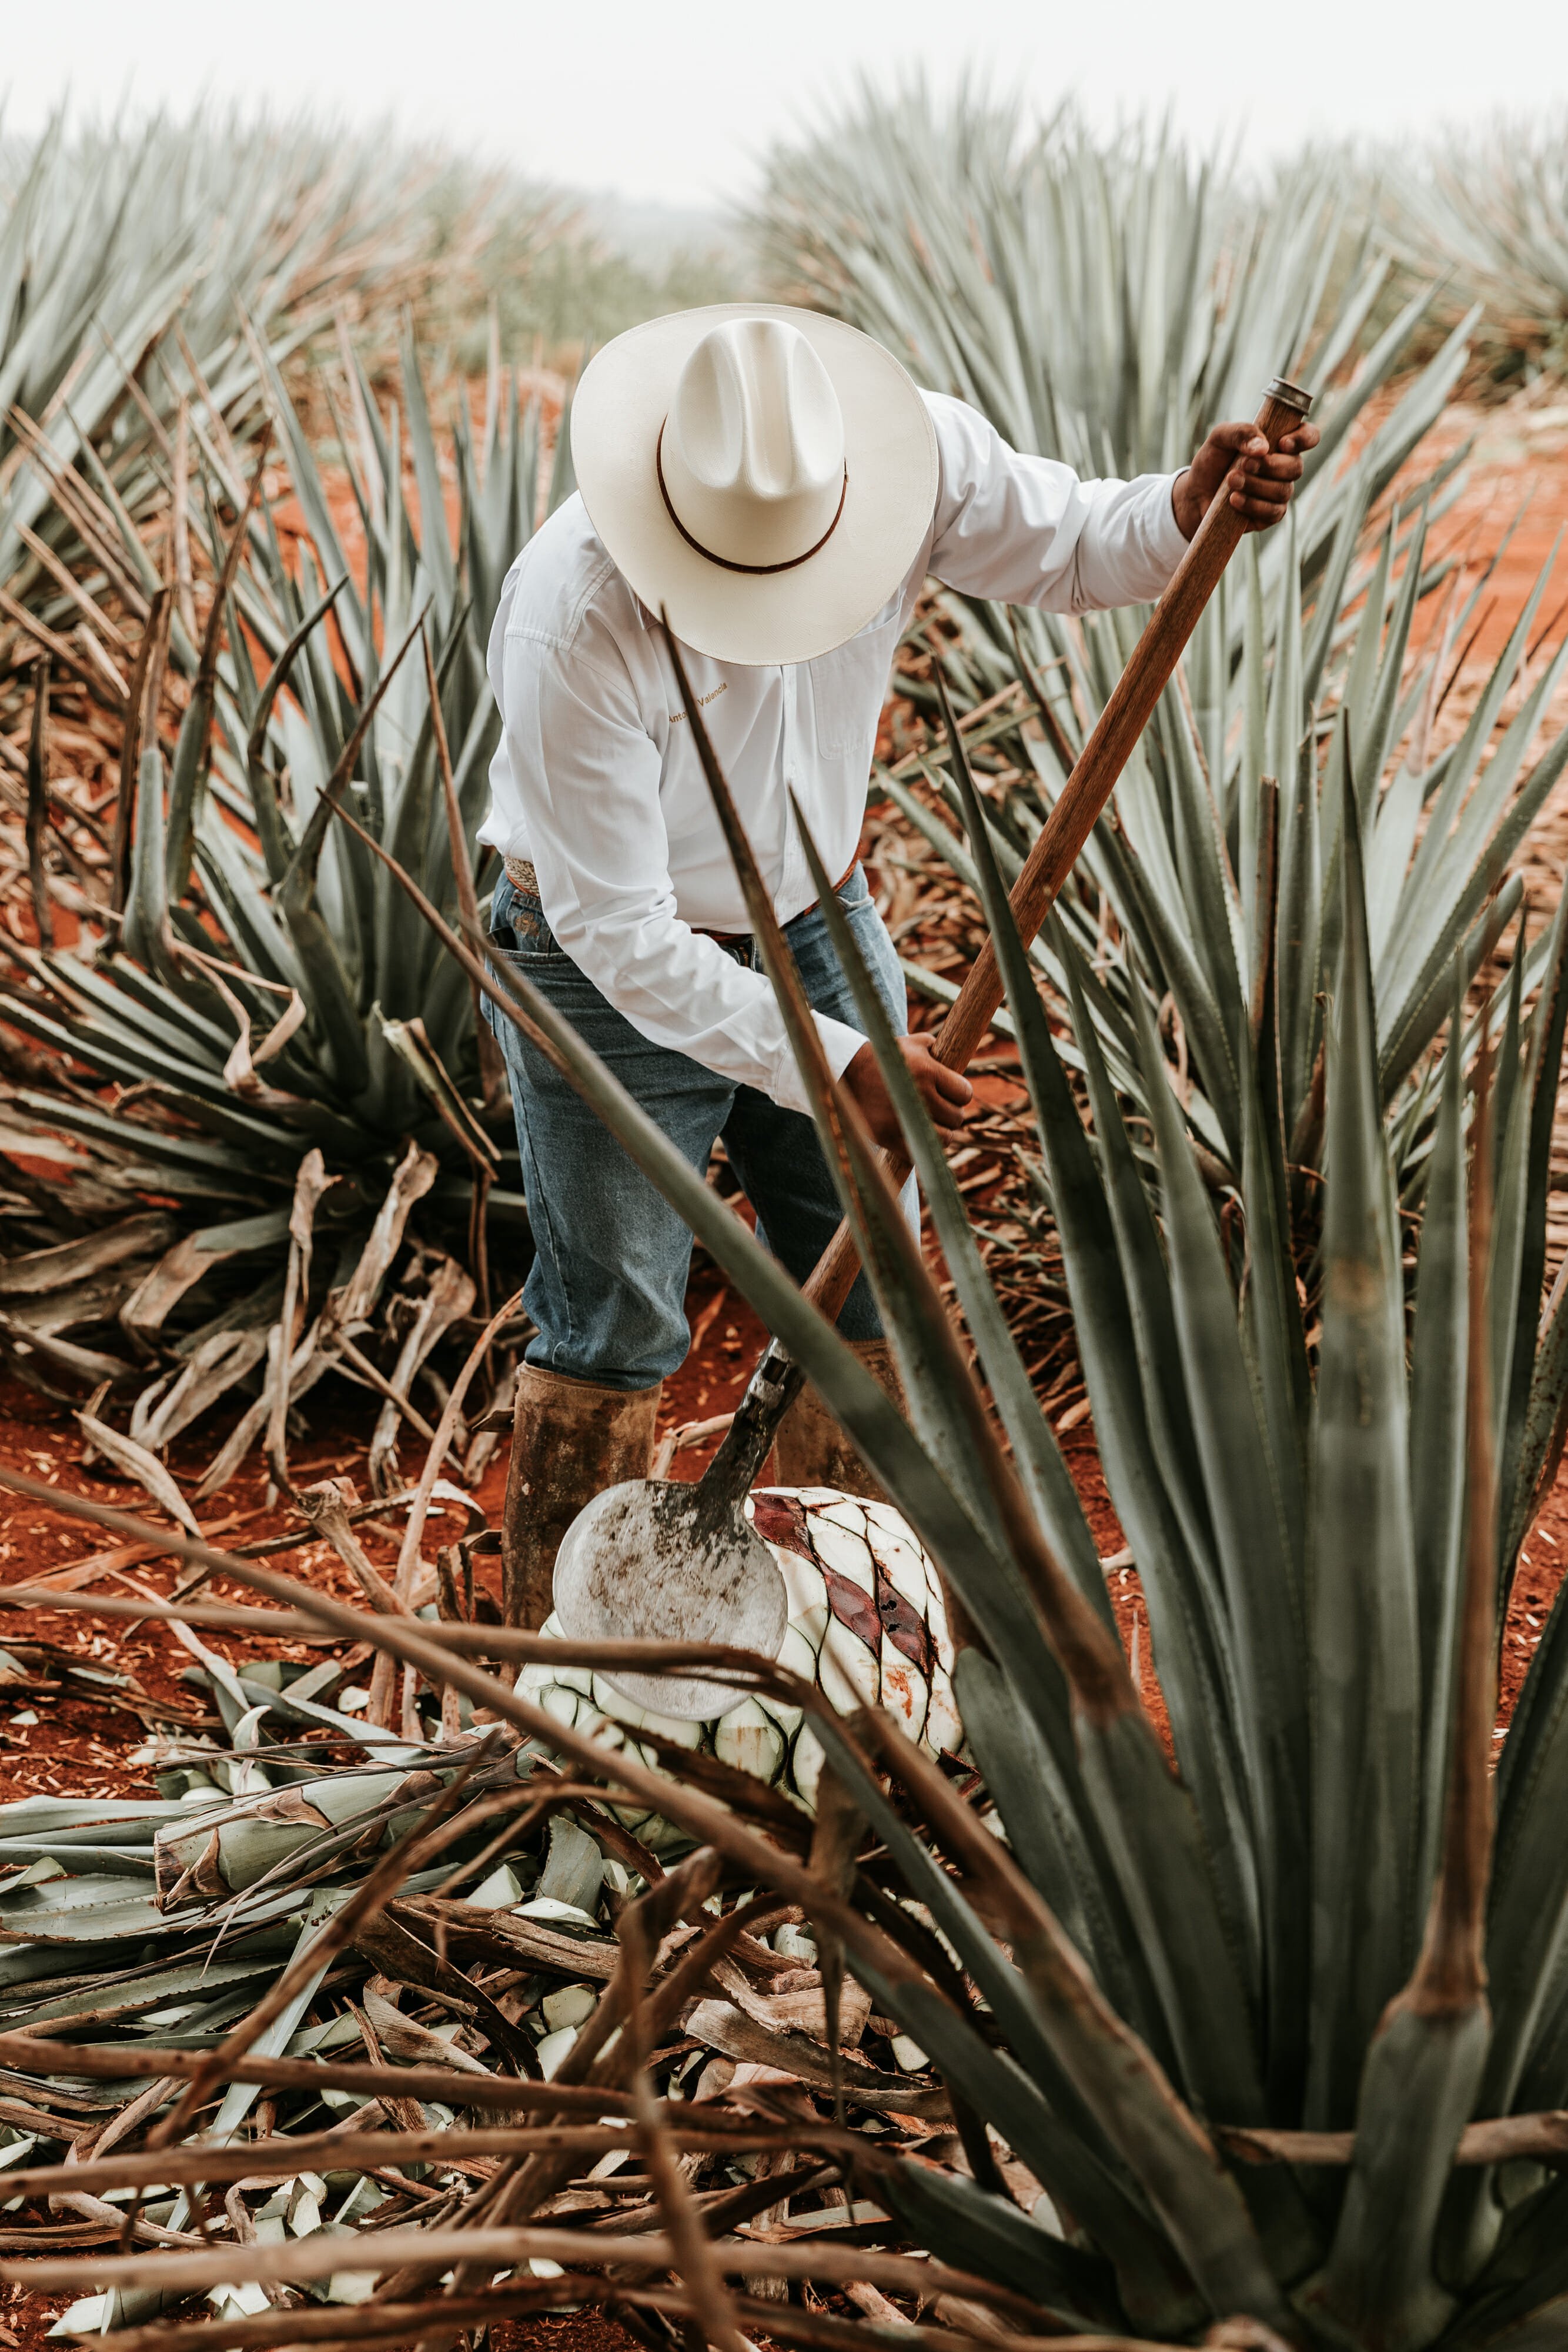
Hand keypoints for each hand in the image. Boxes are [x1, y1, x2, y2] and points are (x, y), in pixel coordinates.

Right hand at [842, 1035, 972, 1150]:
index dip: (959, 1093)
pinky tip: (916, 1136)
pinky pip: (920, 1153)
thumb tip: (957, 1061)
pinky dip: (921, 1147)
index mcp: (927, 1071)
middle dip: (950, 1113)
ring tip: (931, 1125)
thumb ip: (937, 1050)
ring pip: (944, 1139)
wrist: (844, 1072)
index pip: (965, 1093)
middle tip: (939, 1109)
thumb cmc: (882, 1057)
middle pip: (956, 1117)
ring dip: (941, 1133)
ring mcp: (903, 1119)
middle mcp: (918, 1096)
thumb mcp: (911, 1044)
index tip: (951, 1093)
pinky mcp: (888, 1137)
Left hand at [1171, 417, 1320, 539]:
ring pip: (1283, 490)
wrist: (1195, 494)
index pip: (1309, 436)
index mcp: (1280, 442)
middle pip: (1296, 467)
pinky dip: (1252, 505)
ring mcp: (1279, 492)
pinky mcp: (1269, 515)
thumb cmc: (1212, 461)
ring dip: (1255, 485)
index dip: (1303, 439)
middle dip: (1270, 466)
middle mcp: (1284, 467)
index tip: (1282, 443)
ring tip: (1231, 481)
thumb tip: (1262, 447)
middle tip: (1243, 465)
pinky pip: (1273, 512)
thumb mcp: (1220, 438)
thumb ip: (1241, 432)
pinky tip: (1234, 500)